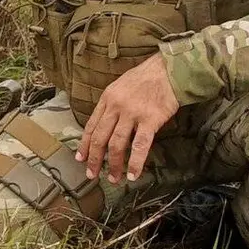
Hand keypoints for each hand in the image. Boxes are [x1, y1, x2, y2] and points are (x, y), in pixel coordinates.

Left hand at [77, 53, 178, 183]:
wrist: (168, 69)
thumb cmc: (146, 77)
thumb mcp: (120, 85)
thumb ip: (112, 105)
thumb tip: (106, 126)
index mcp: (107, 98)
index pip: (91, 126)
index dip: (85, 145)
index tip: (81, 159)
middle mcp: (116, 107)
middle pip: (100, 138)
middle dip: (95, 159)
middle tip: (92, 174)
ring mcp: (132, 113)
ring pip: (117, 144)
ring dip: (114, 164)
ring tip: (113, 178)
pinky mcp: (150, 120)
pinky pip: (140, 146)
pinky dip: (135, 163)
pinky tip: (132, 175)